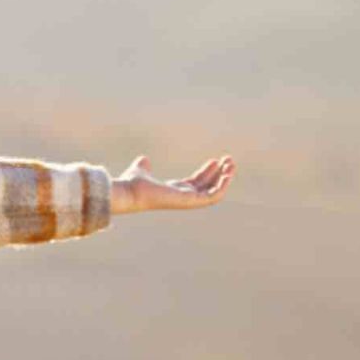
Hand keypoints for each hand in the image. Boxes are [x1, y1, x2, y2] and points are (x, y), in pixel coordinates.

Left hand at [111, 154, 234, 214]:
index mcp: (173, 190)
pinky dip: (222, 187)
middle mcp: (182, 197)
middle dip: (220, 173)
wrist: (128, 191)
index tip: (216, 160)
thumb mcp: (141, 170)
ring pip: (213, 192)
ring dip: (225, 178)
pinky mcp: (190, 201)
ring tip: (231, 164)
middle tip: (229, 160)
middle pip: (207, 186)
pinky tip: (227, 174)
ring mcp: (187, 200)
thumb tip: (144, 159)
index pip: (196, 183)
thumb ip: (144, 166)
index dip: (207, 172)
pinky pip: (213, 197)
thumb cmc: (132, 183)